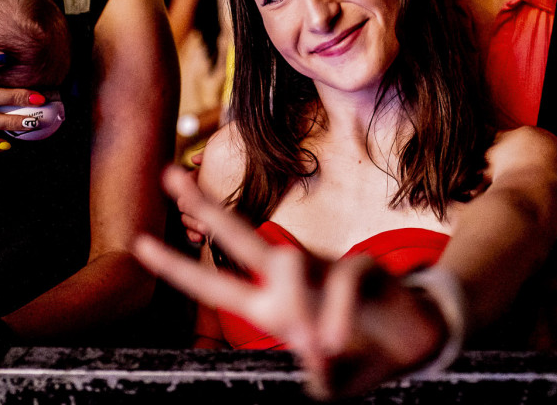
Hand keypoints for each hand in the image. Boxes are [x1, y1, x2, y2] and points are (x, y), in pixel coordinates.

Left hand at [133, 167, 448, 399]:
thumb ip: (322, 377)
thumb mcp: (335, 380)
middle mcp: (292, 278)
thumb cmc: (364, 355)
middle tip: (169, 176)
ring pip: (290, 263)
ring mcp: (324, 267)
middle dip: (206, 208)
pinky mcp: (360, 267)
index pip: (215, 285)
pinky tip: (338, 344)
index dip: (177, 268)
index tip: (140, 243)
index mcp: (273, 307)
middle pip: (241, 237)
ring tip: (320, 345)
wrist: (416, 344)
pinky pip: (342, 281)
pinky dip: (337, 315)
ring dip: (303, 307)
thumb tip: (316, 359)